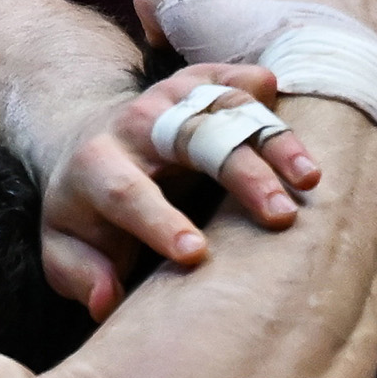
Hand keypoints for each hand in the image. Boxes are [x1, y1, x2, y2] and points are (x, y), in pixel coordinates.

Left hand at [41, 62, 321, 318]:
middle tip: (281, 216)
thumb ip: (79, 276)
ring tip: (311, 179)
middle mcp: (134, 125)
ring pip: (224, 107)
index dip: (159, 222)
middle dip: (240, 175)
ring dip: (271, 139)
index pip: (126, 192)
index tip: (195, 254)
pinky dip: (258, 85)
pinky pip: (230, 77)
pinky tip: (289, 102)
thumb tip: (106, 300)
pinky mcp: (195, 83)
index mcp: (95, 168)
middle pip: (192, 140)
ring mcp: (168, 99)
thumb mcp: (64, 249)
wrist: (87, 145)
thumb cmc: (85, 214)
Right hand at [134, 0, 376, 136]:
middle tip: (287, 110)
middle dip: (304, 63)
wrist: (331, 101)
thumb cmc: (259, 57)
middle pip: (319, 30)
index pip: (266, 5)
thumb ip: (165, 0)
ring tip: (329, 130)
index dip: (250, 46)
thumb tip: (151, 1)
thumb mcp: (195, 20)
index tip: (247, 84)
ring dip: (349, 84)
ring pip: (366, 55)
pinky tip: (370, 134)